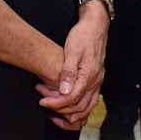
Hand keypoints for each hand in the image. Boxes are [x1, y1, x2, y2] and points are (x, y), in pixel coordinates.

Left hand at [36, 12, 106, 129]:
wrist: (95, 26)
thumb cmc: (83, 35)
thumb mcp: (72, 50)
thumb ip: (69, 72)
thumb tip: (64, 91)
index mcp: (89, 75)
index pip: (72, 98)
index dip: (56, 103)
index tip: (42, 102)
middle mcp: (96, 81)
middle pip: (79, 106)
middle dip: (60, 109)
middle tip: (44, 102)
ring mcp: (98, 81)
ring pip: (87, 107)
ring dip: (71, 113)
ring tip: (55, 112)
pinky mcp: (96, 80)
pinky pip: (90, 101)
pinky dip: (80, 109)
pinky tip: (69, 108)